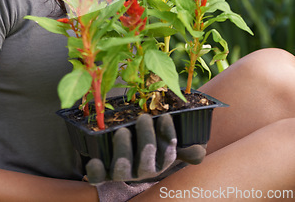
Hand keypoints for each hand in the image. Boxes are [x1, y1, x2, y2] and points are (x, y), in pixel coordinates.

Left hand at [85, 113, 206, 183]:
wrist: (122, 153)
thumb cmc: (150, 144)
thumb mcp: (166, 145)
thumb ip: (183, 148)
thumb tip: (200, 152)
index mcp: (159, 162)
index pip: (167, 154)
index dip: (167, 137)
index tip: (164, 117)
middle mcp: (141, 170)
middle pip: (146, 162)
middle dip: (146, 139)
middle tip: (143, 117)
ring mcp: (121, 172)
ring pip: (123, 170)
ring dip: (123, 151)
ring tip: (122, 131)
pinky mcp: (102, 172)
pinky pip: (98, 177)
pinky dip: (95, 171)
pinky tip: (94, 160)